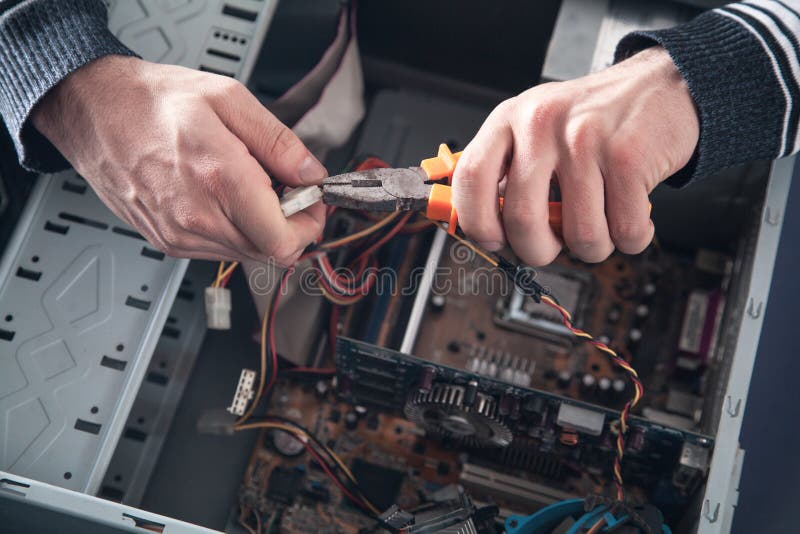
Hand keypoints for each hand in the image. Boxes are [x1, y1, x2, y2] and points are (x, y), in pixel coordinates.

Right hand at [33, 55, 325, 264]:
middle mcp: (197, 218)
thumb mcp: (229, 100)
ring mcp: (178, 235)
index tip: (311, 202)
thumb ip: (279, 143)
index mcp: (220, 180)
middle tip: (284, 189)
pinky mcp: (166, 242)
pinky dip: (233, 230)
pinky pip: (218, 249)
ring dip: (260, 228)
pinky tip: (222, 197)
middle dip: (289, 224)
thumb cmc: (152, 101)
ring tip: (247, 186)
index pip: (284, 241)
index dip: (309, 225)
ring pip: (245, 254)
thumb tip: (311, 174)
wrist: (93, 110)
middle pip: (270, 252)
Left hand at [452, 47, 698, 264]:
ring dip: (594, 246)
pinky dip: (632, 236)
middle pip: (522, 221)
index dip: (477, 223)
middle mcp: (542, 125)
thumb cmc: (593, 120)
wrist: (662, 85)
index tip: (493, 241)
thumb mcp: (535, 128)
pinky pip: (625, 231)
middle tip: (552, 246)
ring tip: (601, 221)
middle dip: (539, 251)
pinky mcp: (628, 156)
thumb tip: (484, 230)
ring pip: (581, 236)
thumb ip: (505, 173)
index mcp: (509, 119)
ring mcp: (585, 140)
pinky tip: (631, 213)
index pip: (470, 178)